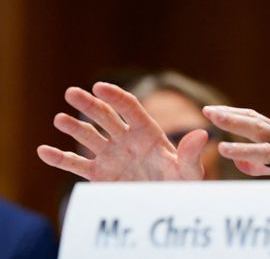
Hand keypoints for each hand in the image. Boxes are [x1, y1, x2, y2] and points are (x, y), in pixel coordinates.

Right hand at [37, 82, 206, 180]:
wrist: (166, 207)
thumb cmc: (181, 187)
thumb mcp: (188, 172)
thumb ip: (191, 154)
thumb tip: (202, 134)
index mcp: (148, 132)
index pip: (130, 108)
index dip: (115, 96)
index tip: (100, 86)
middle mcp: (126, 140)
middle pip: (105, 116)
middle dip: (89, 104)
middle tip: (71, 92)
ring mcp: (111, 155)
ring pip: (88, 136)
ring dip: (73, 127)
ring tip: (59, 118)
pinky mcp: (99, 175)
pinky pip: (76, 164)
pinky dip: (60, 158)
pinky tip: (44, 150)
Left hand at [203, 106, 269, 196]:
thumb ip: (263, 164)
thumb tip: (239, 163)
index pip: (256, 119)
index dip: (233, 114)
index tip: (210, 110)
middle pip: (259, 127)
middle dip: (232, 121)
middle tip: (209, 114)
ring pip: (268, 152)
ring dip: (244, 150)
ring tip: (222, 149)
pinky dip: (266, 186)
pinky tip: (251, 188)